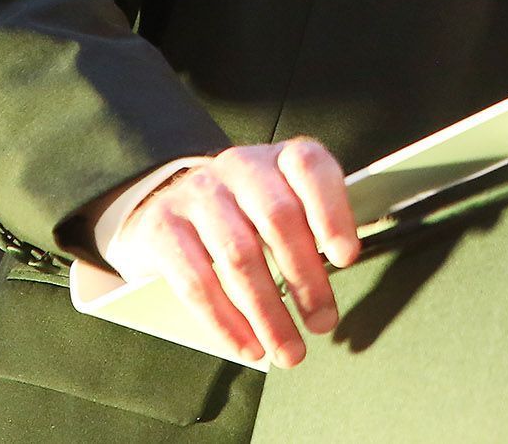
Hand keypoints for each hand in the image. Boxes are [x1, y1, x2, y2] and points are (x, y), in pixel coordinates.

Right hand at [106, 138, 359, 368]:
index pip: (309, 168)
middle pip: (277, 218)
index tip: (346, 258)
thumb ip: (311, 226)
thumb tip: (339, 272)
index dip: (331, 212)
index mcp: (278, 157)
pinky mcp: (161, 227)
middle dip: (305, 277)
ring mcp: (196, 193)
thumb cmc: (245, 213)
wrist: (164, 206)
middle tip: (323, 323)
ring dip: (268, 312)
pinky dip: (225, 321)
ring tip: (289, 350)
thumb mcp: (281, 202)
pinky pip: (196, 281)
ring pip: (239, 256)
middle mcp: (239, 165)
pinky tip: (246, 346)